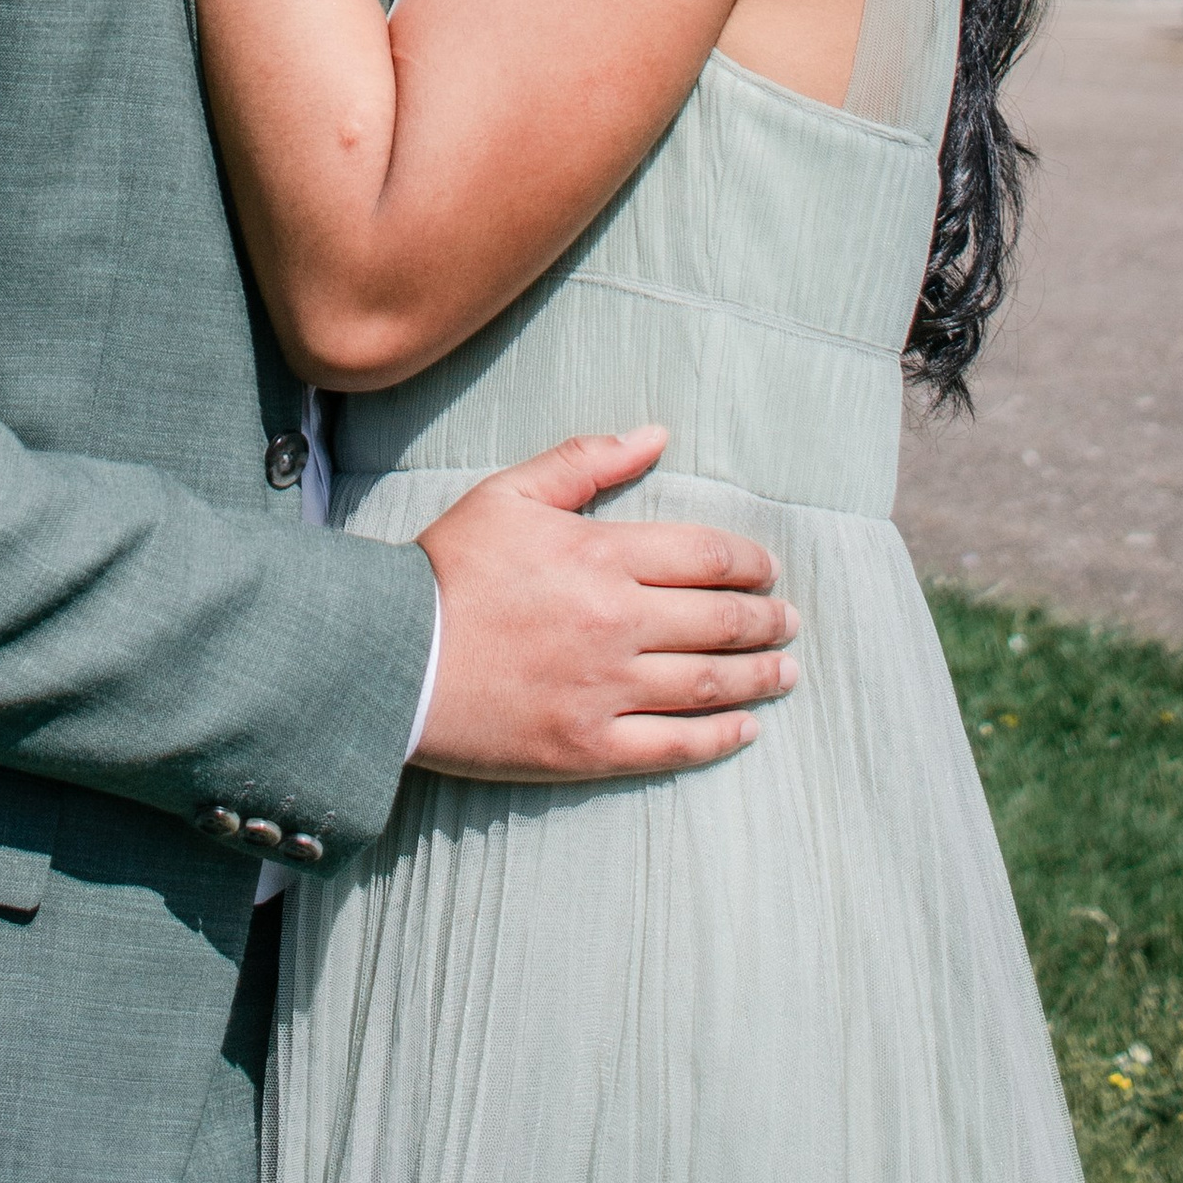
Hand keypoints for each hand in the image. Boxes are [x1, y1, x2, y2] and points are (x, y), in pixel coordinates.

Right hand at [411, 428, 797, 782]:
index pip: (707, 556)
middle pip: (719, 621)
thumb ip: (588, 462)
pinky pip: (673, 747)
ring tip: (786, 674)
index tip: (768, 570)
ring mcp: (606, 691)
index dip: (750, 563)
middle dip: (767, 621)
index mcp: (602, 556)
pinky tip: (745, 730)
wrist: (391, 659)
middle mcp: (617, 624)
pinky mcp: (588, 747)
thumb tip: (657, 435)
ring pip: (709, 685)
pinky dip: (718, 738)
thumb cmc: (449, 568)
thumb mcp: (511, 492)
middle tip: (790, 623)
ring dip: (758, 677)